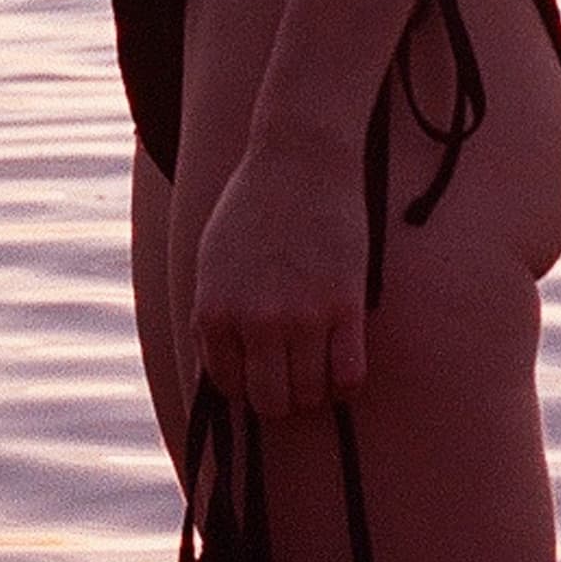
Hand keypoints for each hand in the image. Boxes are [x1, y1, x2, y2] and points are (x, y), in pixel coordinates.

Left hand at [189, 136, 370, 421]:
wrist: (300, 160)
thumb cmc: (252, 206)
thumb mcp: (211, 262)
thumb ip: (213, 317)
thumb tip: (219, 369)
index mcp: (215, 312)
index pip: (229, 385)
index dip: (246, 384)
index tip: (261, 372)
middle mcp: (255, 322)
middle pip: (271, 401)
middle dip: (281, 398)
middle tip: (292, 378)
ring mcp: (303, 317)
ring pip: (310, 394)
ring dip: (315, 390)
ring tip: (319, 367)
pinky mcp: (345, 306)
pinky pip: (349, 376)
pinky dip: (346, 384)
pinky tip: (344, 368)